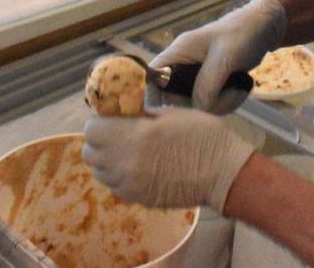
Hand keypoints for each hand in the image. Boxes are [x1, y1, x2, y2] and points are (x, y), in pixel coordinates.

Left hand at [82, 108, 254, 211]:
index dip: (100, 120)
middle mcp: (125, 164)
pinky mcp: (138, 199)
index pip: (92, 129)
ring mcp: (130, 186)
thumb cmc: (202, 135)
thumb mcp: (170, 113)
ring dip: (107, 159)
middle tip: (117, 132)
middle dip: (99, 140)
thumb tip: (123, 113)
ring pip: (100, 172)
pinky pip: (115, 185)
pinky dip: (119, 175)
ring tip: (127, 150)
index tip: (112, 116)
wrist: (223, 173)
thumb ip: (140, 115)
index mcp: (133, 137)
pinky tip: (137, 166)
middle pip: (90, 153)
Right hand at [151, 0, 286, 113]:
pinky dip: (227, 102)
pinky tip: (240, 90)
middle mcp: (184, 66)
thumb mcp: (224, 58)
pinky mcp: (213, 85)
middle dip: (199, 106)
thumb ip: (206, 85)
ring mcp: (198, 77)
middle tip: (221, 100)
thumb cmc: (242, 34)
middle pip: (175, 99)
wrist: (265, 28)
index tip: (170, 115)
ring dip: (219, 105)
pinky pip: (213, 104)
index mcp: (178, 53)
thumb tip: (197, 110)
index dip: (153, 97)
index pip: (153, 77)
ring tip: (237, 91)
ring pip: (197, 105)